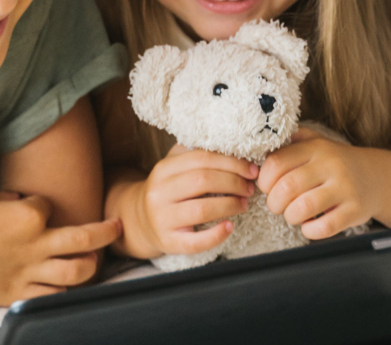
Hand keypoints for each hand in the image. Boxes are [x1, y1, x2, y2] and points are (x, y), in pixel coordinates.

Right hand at [0, 191, 121, 305]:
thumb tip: (23, 202)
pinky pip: (51, 298)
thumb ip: (9, 201)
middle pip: (83, 238)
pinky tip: (67, 286)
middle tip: (116, 226)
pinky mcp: (17, 294)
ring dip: (91, 265)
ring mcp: (28, 272)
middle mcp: (34, 244)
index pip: (49, 205)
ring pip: (76, 273)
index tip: (32, 206)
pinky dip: (63, 292)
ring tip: (95, 260)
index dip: (42, 204)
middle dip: (105, 231)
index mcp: (25, 215)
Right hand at [133, 146, 257, 257]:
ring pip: (201, 209)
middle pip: (202, 181)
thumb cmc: (167, 191)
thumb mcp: (173, 168)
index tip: (250, 169)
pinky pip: (195, 242)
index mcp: (163, 169)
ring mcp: (162, 218)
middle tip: (250, 187)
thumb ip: (194, 155)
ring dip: (229, 205)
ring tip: (243, 204)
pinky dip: (216, 235)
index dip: (231, 162)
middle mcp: (159, 192)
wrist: (140, 221)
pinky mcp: (169, 242)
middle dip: (233, 182)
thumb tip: (231, 149)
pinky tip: (230, 227)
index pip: (201, 158)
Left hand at [258, 128, 379, 238]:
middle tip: (276, 205)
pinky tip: (309, 226)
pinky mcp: (356, 210)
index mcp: (315, 148)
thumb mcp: (316, 143)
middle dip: (274, 202)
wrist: (378, 177)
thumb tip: (261, 144)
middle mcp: (330, 166)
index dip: (264, 180)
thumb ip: (291, 140)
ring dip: (290, 216)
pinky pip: (325, 226)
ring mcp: (345, 188)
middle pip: (287, 187)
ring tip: (292, 215)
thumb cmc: (336, 163)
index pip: (276, 162)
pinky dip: (310, 231)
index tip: (266, 188)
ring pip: (303, 207)